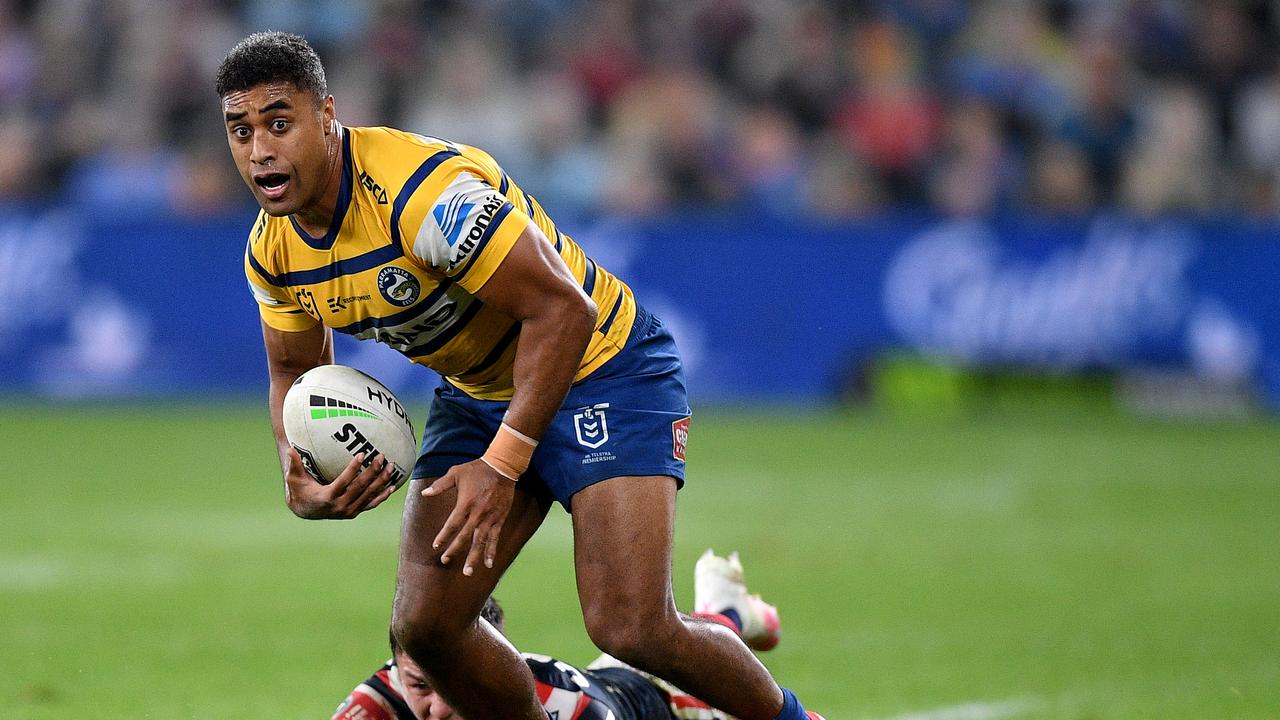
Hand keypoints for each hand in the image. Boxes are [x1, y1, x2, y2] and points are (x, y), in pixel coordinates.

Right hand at [283, 448, 399, 518]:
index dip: (354, 468)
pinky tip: (392, 487)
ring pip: (369, 495)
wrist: (305, 511)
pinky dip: (382, 496)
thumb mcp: (294, 478)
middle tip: (381, 456)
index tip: (362, 454)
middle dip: (373, 472)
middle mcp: (340, 506)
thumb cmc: (300, 490)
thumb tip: (290, 449)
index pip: (344, 481)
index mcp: (327, 497)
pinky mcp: (354, 513)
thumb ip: (294, 464)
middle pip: (360, 487)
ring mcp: (348, 511)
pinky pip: (371, 504)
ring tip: (391, 467)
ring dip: (382, 481)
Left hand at [421, 459, 514, 575]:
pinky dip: (491, 551)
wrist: (502, 468)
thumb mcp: (456, 473)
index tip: (436, 546)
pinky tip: (489, 564)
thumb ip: (440, 485)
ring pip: (480, 542)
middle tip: (445, 561)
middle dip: (454, 550)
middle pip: (464, 537)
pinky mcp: (499, 519)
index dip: (444, 536)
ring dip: (473, 557)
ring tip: (467, 572)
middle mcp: (478, 514)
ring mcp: (490, 518)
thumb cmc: (477, 469)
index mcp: (465, 503)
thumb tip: (425, 493)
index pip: (452, 524)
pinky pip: (495, 538)